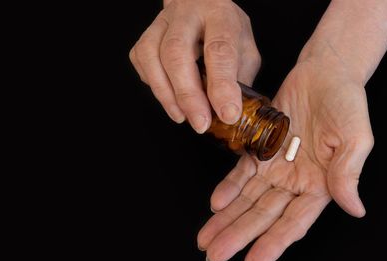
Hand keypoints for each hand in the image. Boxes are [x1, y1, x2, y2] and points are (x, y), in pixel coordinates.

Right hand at [129, 0, 260, 131]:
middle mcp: (188, 12)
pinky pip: (141, 59)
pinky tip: (169, 97)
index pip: (219, 49)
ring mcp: (163, 20)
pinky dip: (154, 84)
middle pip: (177, 52)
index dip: (222, 86)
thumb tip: (230, 114)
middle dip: (188, 94)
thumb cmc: (227, 30)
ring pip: (152, 55)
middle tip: (200, 123)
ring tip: (183, 116)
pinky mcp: (147, 32)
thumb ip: (239, 80)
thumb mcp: (246, 50)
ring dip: (166, 94)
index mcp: (220, 15)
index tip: (228, 114)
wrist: (205, 6)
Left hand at [197, 54, 373, 260]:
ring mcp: (278, 167)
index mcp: (322, 185)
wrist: (327, 72)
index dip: (273, 244)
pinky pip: (242, 174)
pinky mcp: (263, 149)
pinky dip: (228, 189)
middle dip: (239, 236)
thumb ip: (348, 173)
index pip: (293, 222)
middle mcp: (297, 182)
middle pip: (264, 216)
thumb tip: (354, 208)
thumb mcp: (356, 138)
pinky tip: (215, 204)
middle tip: (215, 256)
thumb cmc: (347, 103)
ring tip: (206, 240)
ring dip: (228, 220)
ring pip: (249, 200)